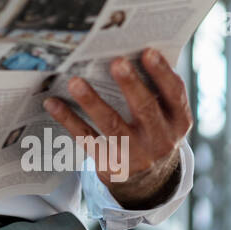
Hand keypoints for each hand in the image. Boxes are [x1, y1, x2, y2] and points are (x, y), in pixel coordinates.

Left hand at [42, 47, 190, 209]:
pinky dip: (68, 120)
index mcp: (177, 120)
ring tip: (75, 82)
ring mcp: (135, 153)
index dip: (162, 73)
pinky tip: (53, 103)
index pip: (174, 93)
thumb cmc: (153, 130)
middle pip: (145, 108)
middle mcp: (160, 138)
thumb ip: (156, 89)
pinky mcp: (110, 163)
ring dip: (92, 102)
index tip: (148, 51)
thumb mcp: (166, 115)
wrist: (149, 180)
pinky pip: (87, 138)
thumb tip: (129, 49)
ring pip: (112, 125)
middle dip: (130, 85)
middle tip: (116, 62)